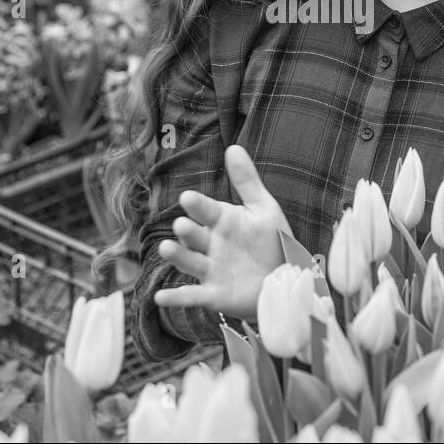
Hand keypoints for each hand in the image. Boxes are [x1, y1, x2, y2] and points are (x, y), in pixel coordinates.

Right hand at [153, 145, 292, 321]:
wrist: (284, 279)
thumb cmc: (272, 241)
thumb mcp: (263, 209)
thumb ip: (247, 181)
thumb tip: (233, 146)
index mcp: (222, 221)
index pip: (206, 210)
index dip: (198, 205)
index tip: (187, 198)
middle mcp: (211, 244)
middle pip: (194, 236)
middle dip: (188, 231)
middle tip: (183, 225)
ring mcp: (210, 269)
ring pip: (189, 261)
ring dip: (177, 256)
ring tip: (167, 248)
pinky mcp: (213, 294)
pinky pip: (192, 296)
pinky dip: (175, 297)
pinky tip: (158, 298)